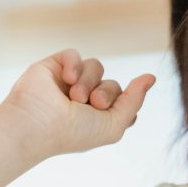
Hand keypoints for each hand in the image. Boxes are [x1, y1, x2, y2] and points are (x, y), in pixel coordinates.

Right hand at [0, 48, 155, 159]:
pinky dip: (74, 64)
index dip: (121, 104)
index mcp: (98, 118)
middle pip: (113, 84)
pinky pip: (74, 54)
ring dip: (89, 81)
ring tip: (75, 96)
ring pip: (96, 66)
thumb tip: (151, 77)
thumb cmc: (73, 132)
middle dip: (106, 93)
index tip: (107, 113)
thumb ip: (135, 100)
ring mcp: (68, 83)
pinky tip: (67, 78)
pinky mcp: (52, 67)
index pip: (124, 102)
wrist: (36, 125)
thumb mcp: (114, 124)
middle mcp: (84, 100)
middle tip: (92, 103)